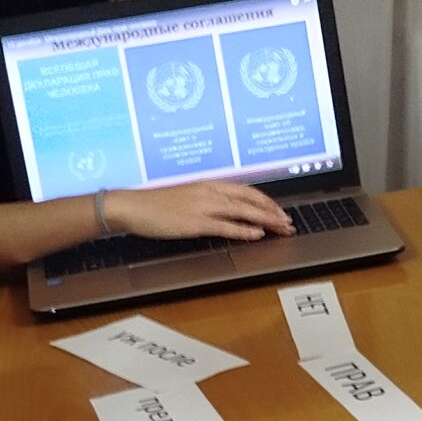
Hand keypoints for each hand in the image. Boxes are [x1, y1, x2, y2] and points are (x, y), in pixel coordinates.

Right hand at [106, 181, 292, 242]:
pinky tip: (257, 235)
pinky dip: (244, 230)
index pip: (246, 190)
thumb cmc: (155, 205)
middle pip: (250, 200)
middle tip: (288, 222)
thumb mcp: (186, 198)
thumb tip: (224, 212)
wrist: (133, 206)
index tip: (279, 210)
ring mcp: (203, 207)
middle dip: (273, 211)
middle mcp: (209, 192)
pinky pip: (226, 226)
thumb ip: (206, 202)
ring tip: (281, 228)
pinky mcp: (195, 222)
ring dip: (266, 220)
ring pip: (243, 211)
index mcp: (208, 185)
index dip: (266, 201)